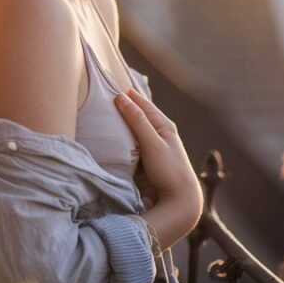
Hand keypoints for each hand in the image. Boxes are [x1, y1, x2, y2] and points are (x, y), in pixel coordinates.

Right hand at [115, 88, 201, 204]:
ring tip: (105, 113)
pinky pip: (132, 142)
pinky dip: (123, 137)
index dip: (127, 93)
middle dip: (124, 105)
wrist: (180, 200)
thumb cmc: (169, 169)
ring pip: (135, 128)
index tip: (109, 83)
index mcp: (164, 125)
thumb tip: (121, 97)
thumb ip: (137, 120)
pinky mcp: (147, 159)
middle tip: (103, 95)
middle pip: (139, 114)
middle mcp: (160, 133)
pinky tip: (113, 136)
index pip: (142, 103)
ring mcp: (153, 146)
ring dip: (123, 121)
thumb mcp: (152, 143)